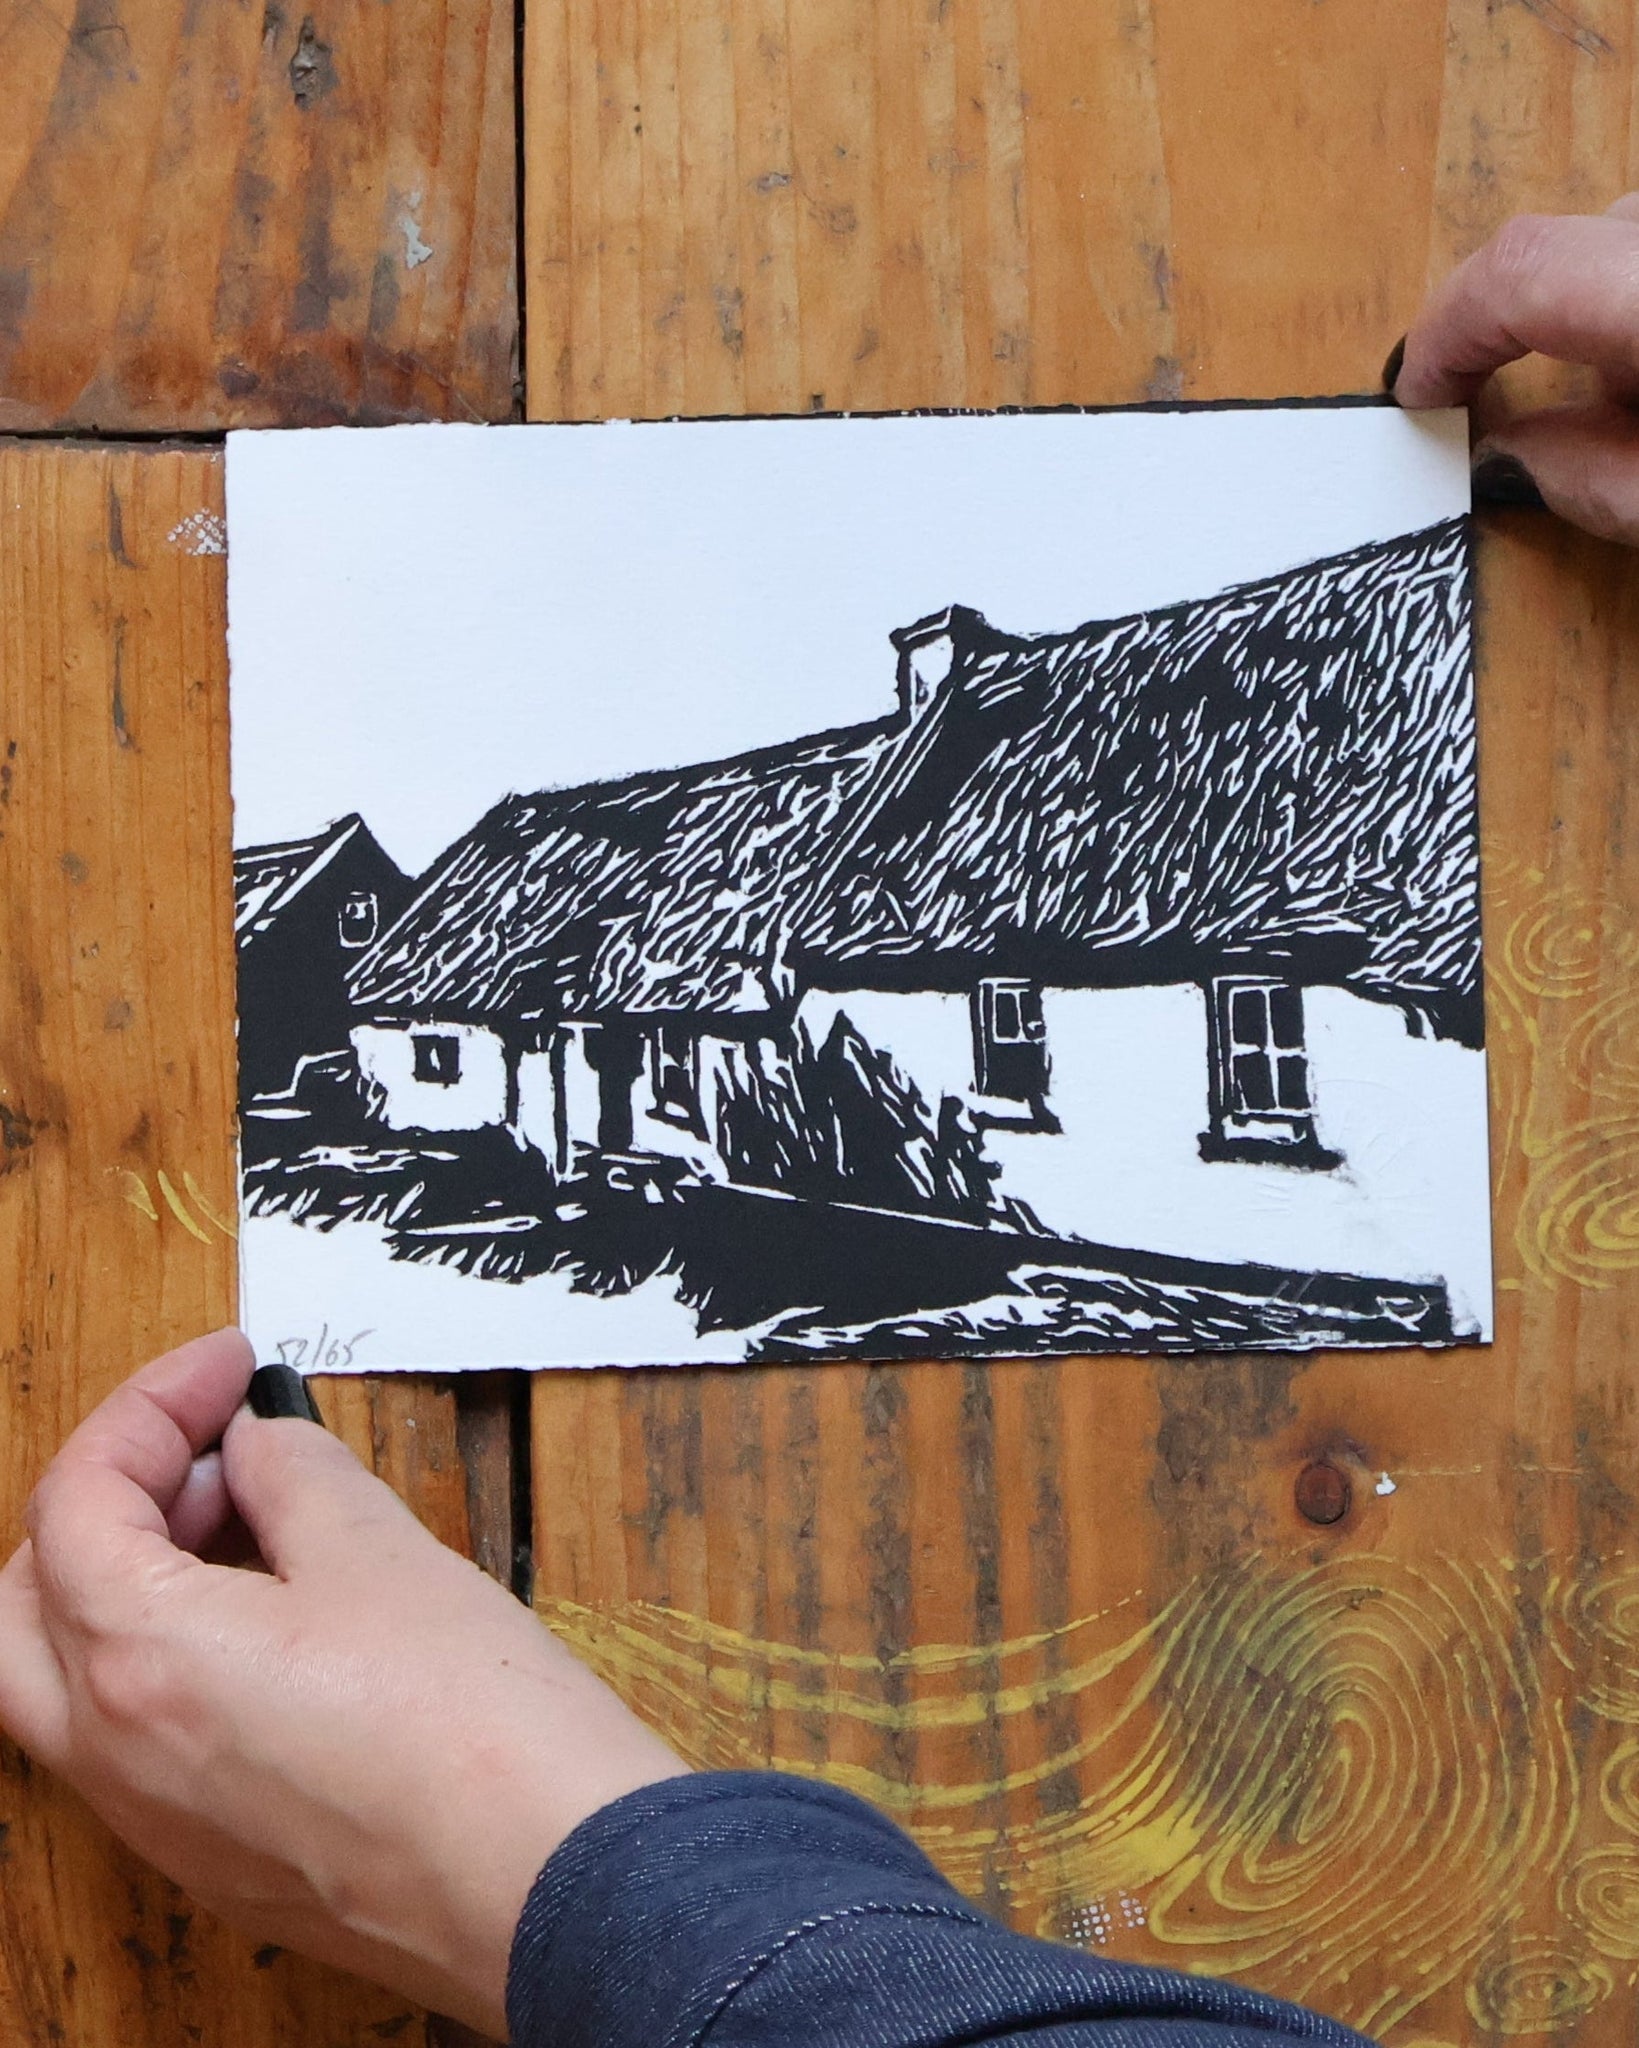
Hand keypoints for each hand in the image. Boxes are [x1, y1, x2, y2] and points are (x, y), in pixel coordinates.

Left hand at [0, 1331, 685, 2037]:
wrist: (548, 1886)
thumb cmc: (471, 1733)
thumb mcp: (380, 1552)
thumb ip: (297, 1477)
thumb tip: (261, 1443)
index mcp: (139, 1657)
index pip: (78, 1497)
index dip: (152, 1407)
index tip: (225, 1368)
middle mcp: (117, 1753)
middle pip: (32, 1594)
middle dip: (107, 1497)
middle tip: (211, 1445)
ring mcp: (159, 1821)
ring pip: (70, 1676)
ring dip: (129, 1577)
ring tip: (253, 1520)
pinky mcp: (216, 1859)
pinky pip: (136, 1740)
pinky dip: (165, 1655)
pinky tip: (275, 1617)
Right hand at [1389, 193, 1638, 543]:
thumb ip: (1587, 477)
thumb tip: (1512, 456)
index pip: (1520, 273)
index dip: (1444, 332)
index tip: (1417, 395)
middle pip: (1567, 245)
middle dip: (1508, 323)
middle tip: (1484, 405)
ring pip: (1619, 240)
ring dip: (1585, 311)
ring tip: (1605, 397)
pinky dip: (1627, 304)